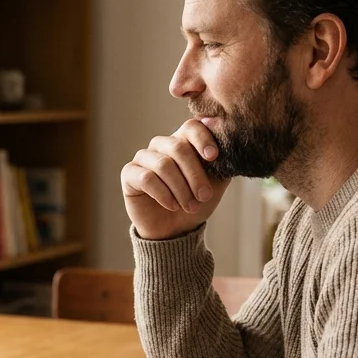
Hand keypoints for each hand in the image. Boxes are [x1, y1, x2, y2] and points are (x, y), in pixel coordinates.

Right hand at [121, 118, 230, 239]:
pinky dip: (163, 194)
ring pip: (163, 164)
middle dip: (195, 174)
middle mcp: (162, 145)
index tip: (213, 157)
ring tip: (190, 206)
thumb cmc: (195, 202)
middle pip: (178, 148)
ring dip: (180, 189)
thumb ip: (223, 161)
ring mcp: (144, 158)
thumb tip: (228, 139)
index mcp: (183, 141)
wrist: (175, 230)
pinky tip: (172, 205)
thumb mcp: (216, 183)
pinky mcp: (129, 174)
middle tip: (204, 195)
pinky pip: (146, 178)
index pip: (191, 127)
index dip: (203, 139)